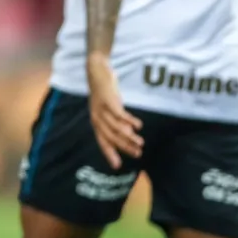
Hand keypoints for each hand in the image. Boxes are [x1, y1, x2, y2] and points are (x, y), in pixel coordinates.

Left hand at [86, 55, 142, 169]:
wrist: (97, 71)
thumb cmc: (104, 92)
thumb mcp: (109, 109)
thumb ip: (116, 122)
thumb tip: (128, 134)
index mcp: (96, 122)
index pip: (102, 141)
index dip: (109, 153)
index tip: (117, 165)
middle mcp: (97, 118)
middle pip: (111, 137)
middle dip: (125, 147)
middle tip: (138, 154)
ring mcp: (101, 109)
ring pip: (116, 128)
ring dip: (129, 136)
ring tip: (140, 142)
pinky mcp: (108, 101)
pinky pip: (119, 114)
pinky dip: (129, 121)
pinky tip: (138, 126)